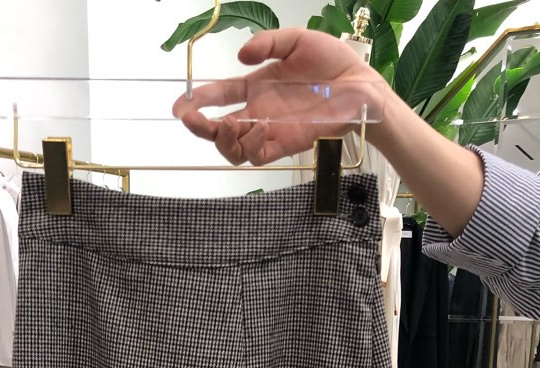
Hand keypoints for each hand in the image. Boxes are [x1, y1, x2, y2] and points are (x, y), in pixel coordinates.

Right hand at [173, 28, 387, 166]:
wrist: (360, 85)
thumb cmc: (331, 62)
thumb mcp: (296, 40)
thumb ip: (268, 44)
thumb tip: (240, 57)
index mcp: (256, 87)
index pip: (219, 97)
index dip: (197, 101)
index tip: (180, 105)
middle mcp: (258, 112)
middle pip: (218, 130)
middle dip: (200, 128)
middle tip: (192, 120)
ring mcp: (271, 131)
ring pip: (233, 150)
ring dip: (224, 140)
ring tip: (230, 124)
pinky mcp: (286, 145)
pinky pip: (257, 155)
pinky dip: (250, 145)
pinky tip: (258, 126)